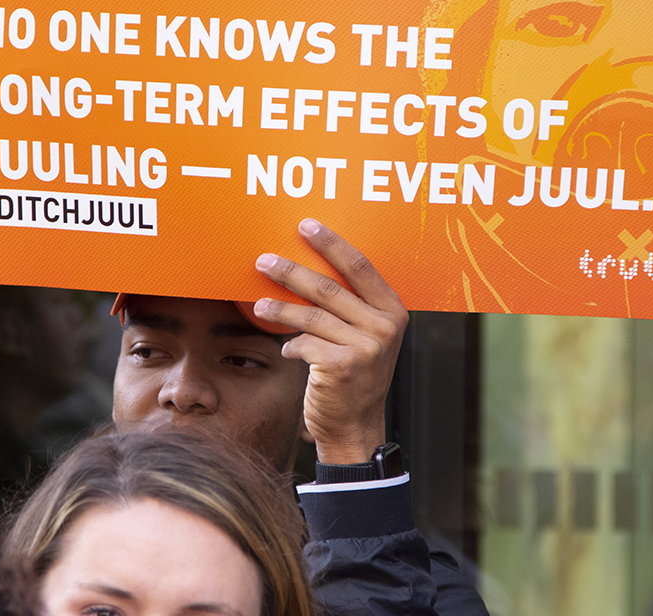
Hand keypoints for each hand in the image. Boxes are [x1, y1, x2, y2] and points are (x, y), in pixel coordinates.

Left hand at [253, 218, 407, 464]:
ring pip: (311, 316)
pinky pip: (304, 344)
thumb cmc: (354, 374)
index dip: (331, 243)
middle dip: (291, 271)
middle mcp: (385, 327)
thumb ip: (350, 306)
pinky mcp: (342, 367)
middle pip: (329, 287)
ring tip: (258, 305)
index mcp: (393, 311)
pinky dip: (291, 346)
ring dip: (279, 309)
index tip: (305, 226)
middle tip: (263, 260)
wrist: (355, 426)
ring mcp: (366, 348)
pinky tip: (287, 350)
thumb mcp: (365, 336)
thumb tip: (304, 266)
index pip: (360, 266)